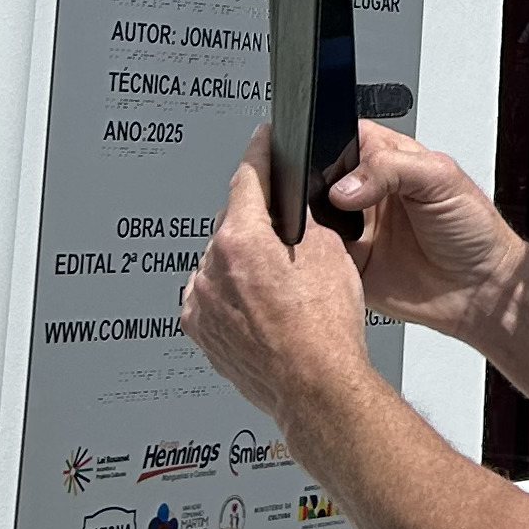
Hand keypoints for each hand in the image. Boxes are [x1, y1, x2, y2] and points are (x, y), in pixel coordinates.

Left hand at [182, 126, 375, 426]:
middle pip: (232, 222)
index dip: (261, 153)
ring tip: (278, 288)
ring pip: (220, 261)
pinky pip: (211, 295)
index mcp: (242, 241)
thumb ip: (301, 219)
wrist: (316, 388)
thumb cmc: (326, 331)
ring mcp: (201, 303)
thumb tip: (291, 206)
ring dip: (241, 262)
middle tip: (287, 239)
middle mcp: (212, 269)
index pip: (247, 177)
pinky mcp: (199, 330)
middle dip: (256, 223)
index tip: (263, 140)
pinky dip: (230, 293)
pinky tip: (261, 308)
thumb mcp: (329, 252)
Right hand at [331, 121, 528, 348]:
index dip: (323, 141)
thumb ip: (393, 169)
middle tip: (325, 200)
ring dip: (309, 223)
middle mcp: (364, 192)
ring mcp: (353, 229)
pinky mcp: (348, 265)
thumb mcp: (442, 180)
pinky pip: (316, 259)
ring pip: (310, 219)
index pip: (340, 136)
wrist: (480, 289)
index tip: (319, 159)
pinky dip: (313, 258)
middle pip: (315, 178)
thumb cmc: (473, 228)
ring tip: (329, 228)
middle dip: (309, 186)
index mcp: (385, 159)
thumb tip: (346, 186)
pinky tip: (328, 255)